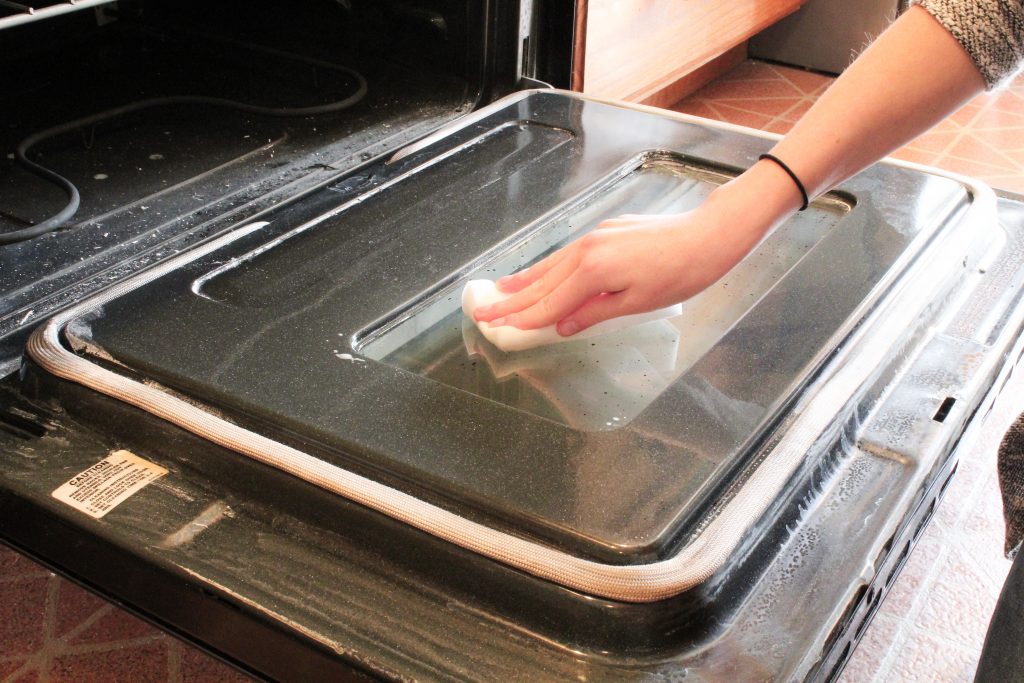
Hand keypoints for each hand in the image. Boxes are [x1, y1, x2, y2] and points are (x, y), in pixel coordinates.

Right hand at [473, 206, 750, 335]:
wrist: (708, 234)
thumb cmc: (681, 273)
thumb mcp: (638, 303)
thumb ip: (594, 314)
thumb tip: (561, 327)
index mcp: (593, 272)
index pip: (550, 304)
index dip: (522, 319)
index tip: (497, 328)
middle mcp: (586, 251)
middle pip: (541, 283)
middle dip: (510, 301)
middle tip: (481, 311)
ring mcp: (594, 238)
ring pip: (550, 266)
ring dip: (522, 281)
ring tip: (498, 292)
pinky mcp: (604, 232)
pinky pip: (565, 256)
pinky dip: (546, 268)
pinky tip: (538, 273)